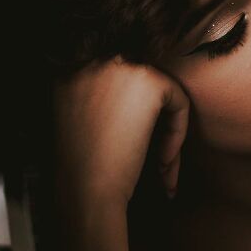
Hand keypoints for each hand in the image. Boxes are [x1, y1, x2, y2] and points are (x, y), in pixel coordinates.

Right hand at [52, 56, 189, 209]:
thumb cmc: (85, 169)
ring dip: (167, 133)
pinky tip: (162, 161)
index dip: (133, 119)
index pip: (121, 83)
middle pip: (143, 88)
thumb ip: (103, 100)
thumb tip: (135, 98)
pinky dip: (177, 134)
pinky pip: (179, 102)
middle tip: (155, 163)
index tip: (130, 149)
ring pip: (162, 96)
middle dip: (154, 126)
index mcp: (72, 69)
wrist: (87, 190)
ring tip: (160, 167)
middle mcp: (93, 60)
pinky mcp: (148, 80)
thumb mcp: (81, 122)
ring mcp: (119, 66)